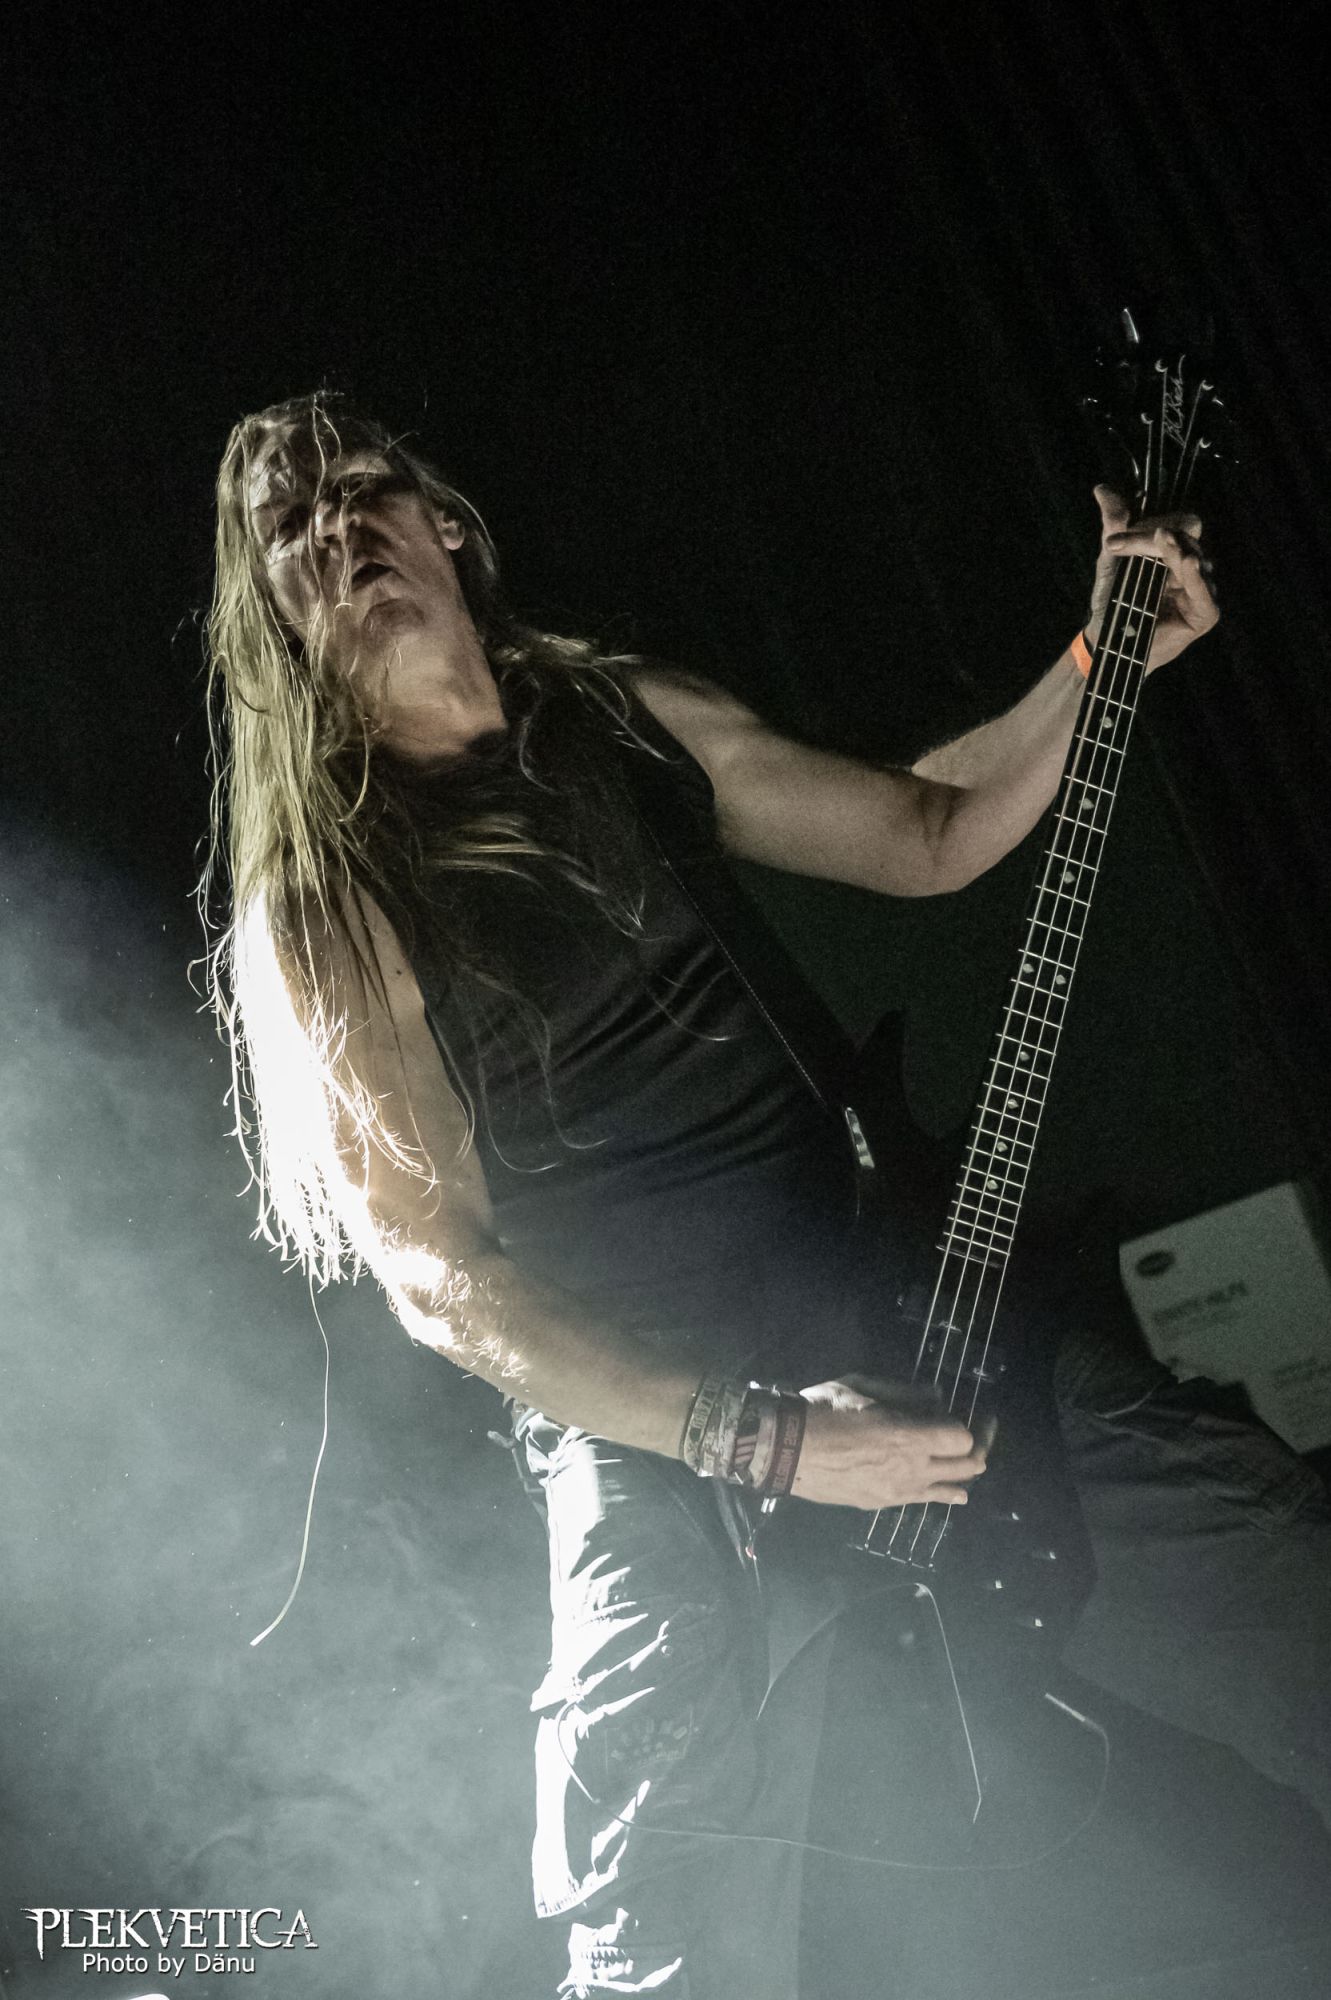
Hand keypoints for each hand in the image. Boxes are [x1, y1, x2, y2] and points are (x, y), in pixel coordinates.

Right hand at [791, 1376, 991, 1511]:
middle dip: (981, 1447)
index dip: (970, 1424)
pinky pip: (927, 1501)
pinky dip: (947, 1495)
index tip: (972, 1411)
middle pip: (967, 1465)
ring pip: (952, 1487)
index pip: (962, 1437)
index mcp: (908, 1435)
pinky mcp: (884, 1502)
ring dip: (966, 1472)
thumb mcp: (862, 1385)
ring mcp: (899, 1490)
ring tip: (972, 1460)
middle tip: (983, 1432)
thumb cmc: (823, 1410)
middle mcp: (912, 1468)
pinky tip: (957, 1494)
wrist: (788, 1450)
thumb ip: (904, 1391)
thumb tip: (936, 1395)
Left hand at [1087, 485, 1218, 672]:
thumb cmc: (1112, 602)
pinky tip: (1189, 561)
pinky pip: (1204, 590)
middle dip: (1156, 537)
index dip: (1146, 526)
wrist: (1107, 643)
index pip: (1174, 523)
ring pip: (1195, 558)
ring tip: (1161, 545)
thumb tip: (1102, 489)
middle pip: (1186, 534)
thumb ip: (1114, 526)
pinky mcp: (1205, 613)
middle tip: (1121, 546)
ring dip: (1174, 552)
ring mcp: (1200, 588)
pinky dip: (1195, 575)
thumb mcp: (1110, 561)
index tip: (1112, 542)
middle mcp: (1191, 565)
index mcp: (1173, 550)